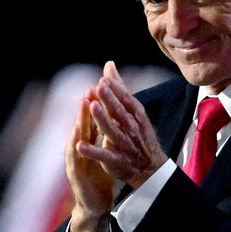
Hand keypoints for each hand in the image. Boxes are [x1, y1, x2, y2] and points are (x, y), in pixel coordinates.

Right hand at [65, 87, 113, 231]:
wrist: (95, 202)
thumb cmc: (99, 174)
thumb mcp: (103, 150)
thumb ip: (104, 131)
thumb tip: (109, 111)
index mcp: (89, 141)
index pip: (92, 119)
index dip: (96, 102)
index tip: (100, 84)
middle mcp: (80, 147)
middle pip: (83, 124)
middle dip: (85, 108)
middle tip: (89, 90)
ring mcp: (76, 160)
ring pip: (76, 138)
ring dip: (78, 123)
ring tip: (81, 108)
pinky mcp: (75, 175)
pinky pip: (75, 160)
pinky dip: (75, 148)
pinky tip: (76, 139)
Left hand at [76, 61, 167, 188]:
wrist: (151, 167)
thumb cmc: (138, 133)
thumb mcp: (132, 109)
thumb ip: (119, 88)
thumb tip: (108, 65)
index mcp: (136, 115)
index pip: (126, 100)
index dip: (116, 90)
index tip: (104, 79)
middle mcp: (131, 129)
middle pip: (120, 113)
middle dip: (110, 100)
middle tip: (99, 87)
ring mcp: (124, 145)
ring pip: (112, 131)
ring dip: (102, 120)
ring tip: (92, 108)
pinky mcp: (117, 161)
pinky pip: (104, 156)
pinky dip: (93, 151)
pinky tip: (79, 146)